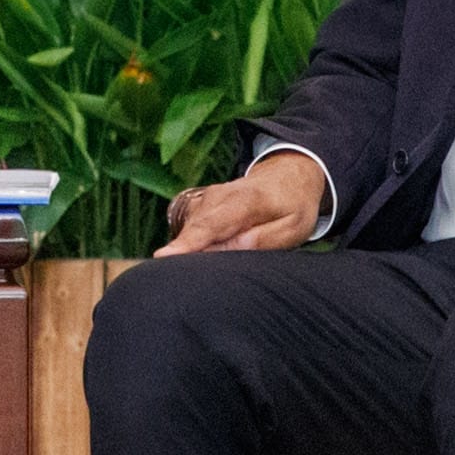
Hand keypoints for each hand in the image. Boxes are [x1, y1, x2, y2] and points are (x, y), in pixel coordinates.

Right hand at [159, 148, 325, 256]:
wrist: (286, 174)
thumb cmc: (292, 205)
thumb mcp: (290, 228)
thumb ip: (258, 241)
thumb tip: (224, 254)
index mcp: (245, 201)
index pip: (211, 225)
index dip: (187, 244)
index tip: (163, 257)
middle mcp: (218, 197)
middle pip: (192, 231)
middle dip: (181, 256)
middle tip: (179, 280)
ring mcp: (205, 199)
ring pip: (188, 232)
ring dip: (188, 253)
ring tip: (200, 270)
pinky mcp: (198, 206)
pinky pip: (188, 230)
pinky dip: (191, 246)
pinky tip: (204, 257)